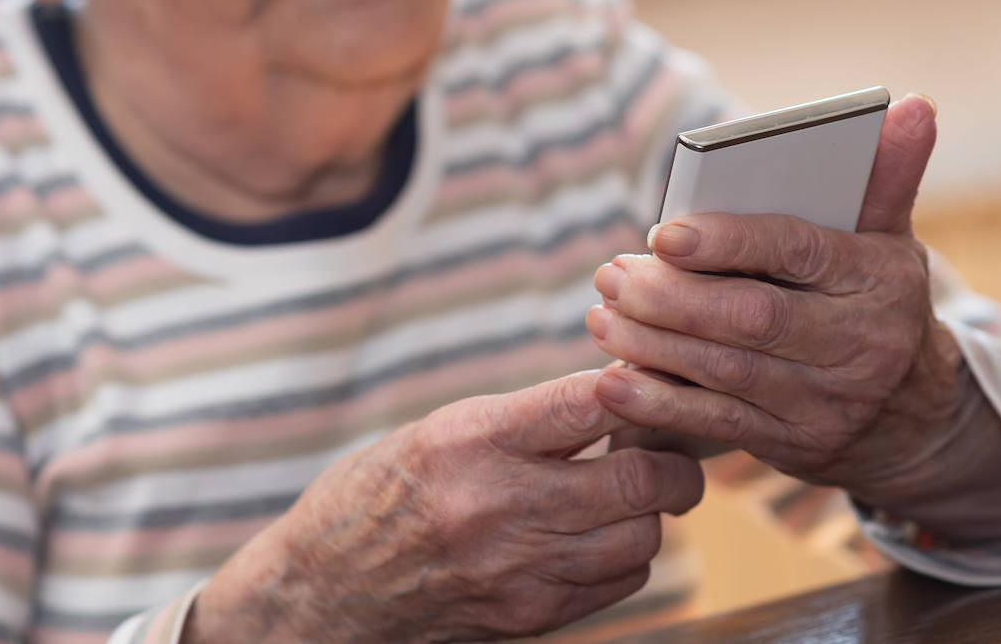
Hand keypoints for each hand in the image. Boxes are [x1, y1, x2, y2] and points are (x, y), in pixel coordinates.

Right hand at [183, 371, 704, 643]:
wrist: (326, 589)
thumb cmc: (384, 493)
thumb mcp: (443, 431)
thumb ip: (529, 419)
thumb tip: (622, 394)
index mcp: (472, 439)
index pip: (591, 402)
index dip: (640, 386)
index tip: (653, 383)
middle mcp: (499, 503)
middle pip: (638, 480)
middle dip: (674, 462)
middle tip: (671, 449)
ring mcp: (517, 569)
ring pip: (641, 537)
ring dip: (650, 513)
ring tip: (631, 494)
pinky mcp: (529, 616)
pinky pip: (620, 583)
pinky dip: (626, 556)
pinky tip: (600, 537)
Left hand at [587, 95, 964, 498]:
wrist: (915, 420)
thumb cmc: (880, 304)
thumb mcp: (891, 241)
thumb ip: (886, 174)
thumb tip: (912, 103)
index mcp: (878, 278)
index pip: (798, 251)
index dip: (728, 243)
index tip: (664, 233)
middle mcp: (858, 343)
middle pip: (752, 317)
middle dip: (672, 297)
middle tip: (612, 273)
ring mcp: (825, 401)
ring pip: (726, 372)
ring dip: (652, 345)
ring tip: (602, 315)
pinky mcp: (792, 444)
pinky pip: (717, 423)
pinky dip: (660, 404)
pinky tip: (614, 382)